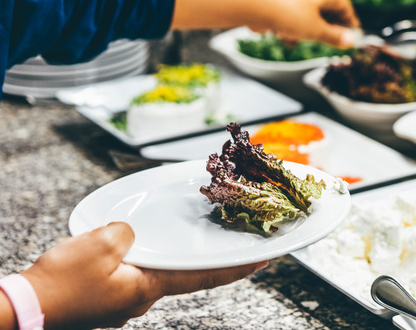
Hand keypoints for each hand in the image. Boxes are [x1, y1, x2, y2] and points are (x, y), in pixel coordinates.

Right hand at [20, 222, 264, 328]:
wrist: (23, 311)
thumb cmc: (61, 284)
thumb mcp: (101, 244)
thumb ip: (128, 233)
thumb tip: (131, 233)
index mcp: (149, 288)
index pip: (203, 276)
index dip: (236, 267)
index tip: (263, 260)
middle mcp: (141, 298)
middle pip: (182, 273)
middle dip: (201, 258)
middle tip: (224, 241)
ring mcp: (123, 301)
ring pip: (154, 273)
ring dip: (166, 257)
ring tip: (170, 238)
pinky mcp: (106, 298)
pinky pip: (130, 274)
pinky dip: (138, 259)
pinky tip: (128, 247)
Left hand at [263, 0, 359, 46]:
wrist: (257, 7)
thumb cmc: (290, 16)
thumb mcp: (316, 31)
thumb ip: (334, 37)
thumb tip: (351, 42)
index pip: (344, 5)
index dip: (350, 21)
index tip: (353, 34)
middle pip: (328, 10)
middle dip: (331, 27)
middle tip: (336, 41)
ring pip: (311, 15)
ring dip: (312, 30)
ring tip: (310, 42)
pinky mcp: (282, 4)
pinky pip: (295, 18)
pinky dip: (296, 29)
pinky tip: (289, 41)